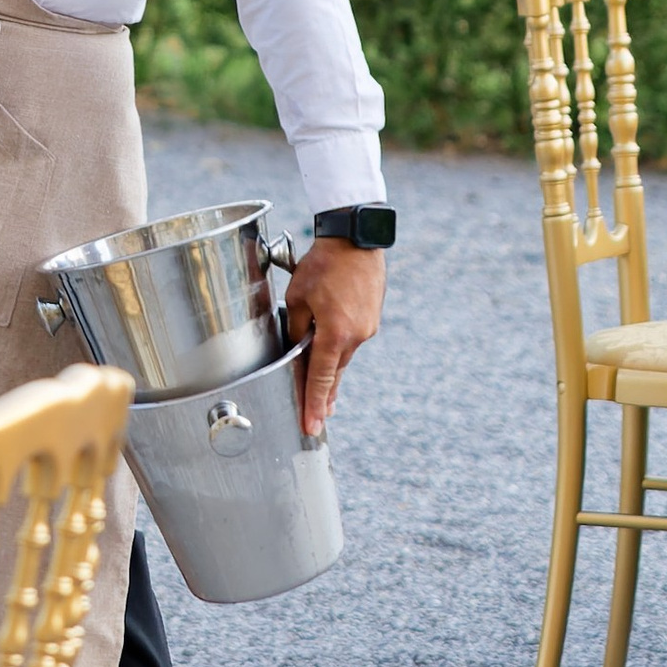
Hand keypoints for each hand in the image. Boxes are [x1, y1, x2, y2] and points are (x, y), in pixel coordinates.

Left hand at [284, 235, 385, 431]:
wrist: (356, 240)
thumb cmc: (323, 265)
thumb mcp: (297, 297)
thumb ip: (295, 329)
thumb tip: (296, 349)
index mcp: (335, 334)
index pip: (320, 378)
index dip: (314, 404)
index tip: (312, 426)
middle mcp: (356, 336)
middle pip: (333, 371)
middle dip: (323, 394)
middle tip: (317, 418)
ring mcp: (367, 328)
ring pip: (342, 356)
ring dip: (330, 368)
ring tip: (322, 390)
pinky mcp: (371, 319)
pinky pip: (351, 341)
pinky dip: (338, 348)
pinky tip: (330, 348)